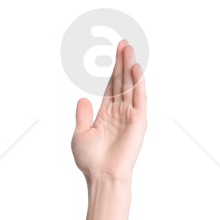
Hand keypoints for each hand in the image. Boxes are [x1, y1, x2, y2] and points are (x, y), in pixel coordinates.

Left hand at [71, 38, 145, 183]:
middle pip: (122, 81)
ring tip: (128, 48)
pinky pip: (139, 97)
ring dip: (129, 66)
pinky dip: (138, 82)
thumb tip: (83, 98)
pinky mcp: (138, 121)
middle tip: (123, 43)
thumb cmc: (90, 161)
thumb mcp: (80, 135)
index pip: (112, 86)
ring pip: (130, 85)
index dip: (113, 69)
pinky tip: (135, 67)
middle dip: (122, 62)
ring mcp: (130, 115)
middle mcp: (120, 112)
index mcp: (106, 114)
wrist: (102, 176)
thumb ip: (82, 116)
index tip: (116, 52)